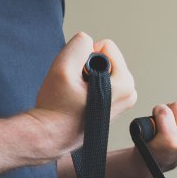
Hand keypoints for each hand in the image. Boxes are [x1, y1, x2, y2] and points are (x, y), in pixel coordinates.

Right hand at [29, 32, 136, 154]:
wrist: (48, 136)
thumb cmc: (55, 109)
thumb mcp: (63, 68)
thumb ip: (79, 44)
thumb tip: (88, 41)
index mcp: (125, 85)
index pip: (106, 46)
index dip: (84, 57)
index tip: (76, 77)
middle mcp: (128, 93)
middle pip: (105, 57)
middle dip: (86, 66)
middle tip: (74, 86)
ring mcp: (121, 100)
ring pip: (101, 68)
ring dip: (84, 76)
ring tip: (75, 94)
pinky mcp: (112, 104)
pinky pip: (98, 80)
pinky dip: (86, 85)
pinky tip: (77, 100)